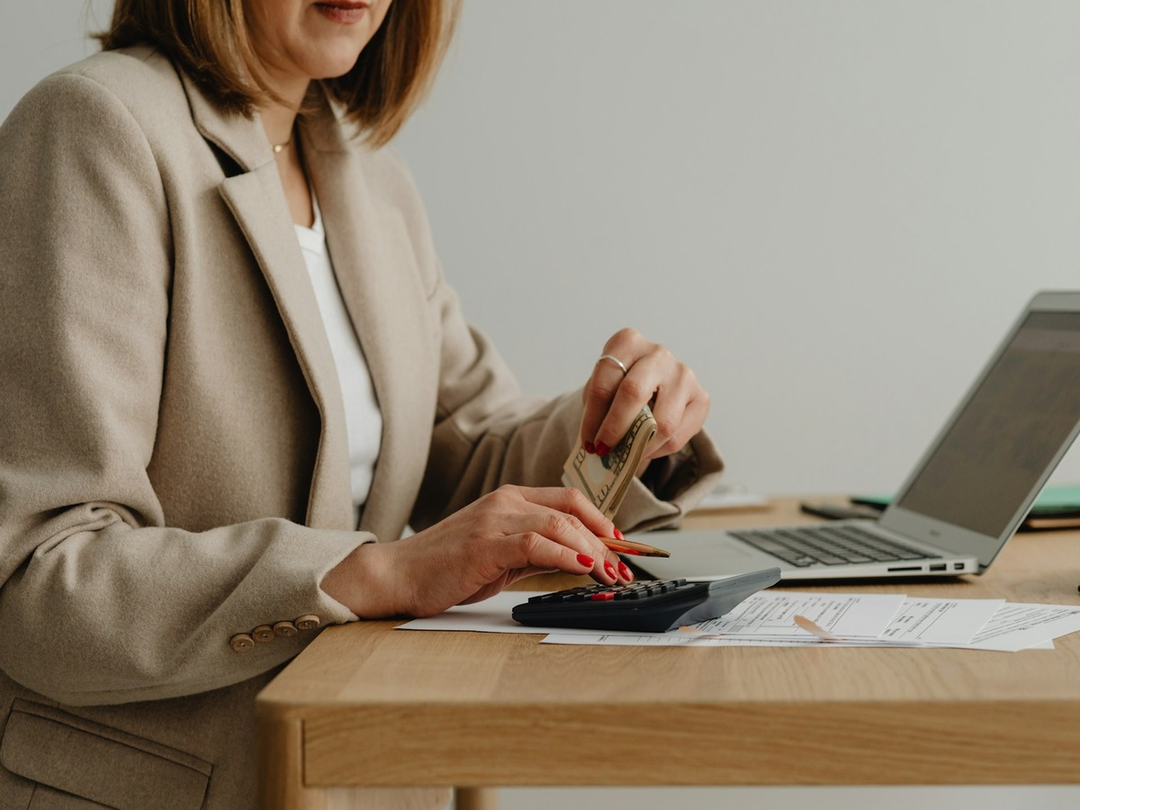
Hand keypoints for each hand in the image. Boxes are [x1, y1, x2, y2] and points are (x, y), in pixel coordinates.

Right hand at [321, 486, 635, 618]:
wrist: (398, 575)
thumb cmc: (445, 567)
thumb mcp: (499, 555)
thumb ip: (534, 551)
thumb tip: (575, 559)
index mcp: (509, 499)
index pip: (567, 500)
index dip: (600, 521)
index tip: (621, 545)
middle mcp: (505, 502)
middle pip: (570, 512)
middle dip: (605, 541)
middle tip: (624, 567)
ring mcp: (495, 520)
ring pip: (560, 525)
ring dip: (593, 552)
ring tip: (611, 574)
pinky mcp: (486, 544)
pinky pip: (537, 544)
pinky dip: (566, 556)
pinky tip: (584, 569)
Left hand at [579, 328, 709, 472]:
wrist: (652, 383)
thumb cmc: (620, 385)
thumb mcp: (603, 388)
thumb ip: (599, 409)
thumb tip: (596, 445)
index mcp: (627, 342)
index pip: (604, 382)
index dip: (592, 417)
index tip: (587, 442)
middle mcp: (658, 354)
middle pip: (633, 392)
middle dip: (615, 428)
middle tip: (604, 450)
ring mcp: (683, 374)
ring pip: (662, 422)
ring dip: (639, 447)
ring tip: (626, 456)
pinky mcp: (701, 397)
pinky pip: (678, 436)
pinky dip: (658, 451)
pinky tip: (645, 449)